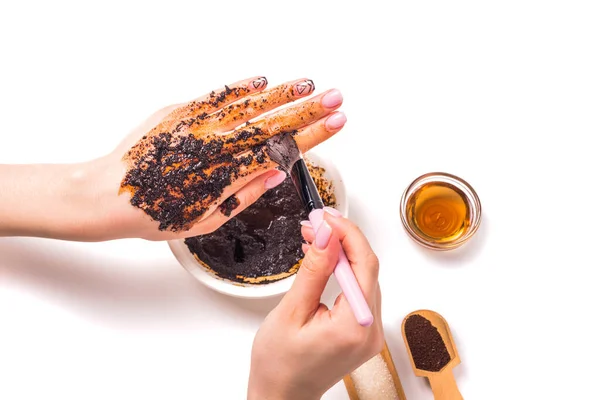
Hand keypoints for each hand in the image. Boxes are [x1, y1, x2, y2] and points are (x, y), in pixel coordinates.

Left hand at [0, 77, 345, 240]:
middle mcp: (216, 147)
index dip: (313, 136)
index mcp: (227, 176)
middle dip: (309, 110)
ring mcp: (198, 126)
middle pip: (272, 124)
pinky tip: (263, 80)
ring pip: (249, 106)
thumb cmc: (155, 215)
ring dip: (281, 95)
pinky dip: (241, 88)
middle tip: (337, 98)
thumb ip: (245, 195)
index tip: (337, 124)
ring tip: (309, 84)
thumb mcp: (206, 220)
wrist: (105, 195)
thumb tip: (277, 171)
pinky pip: (216, 97)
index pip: (281, 151)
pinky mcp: (179, 113)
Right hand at [248, 210, 383, 399]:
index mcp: (355, 326)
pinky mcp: (363, 332)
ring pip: (364, 278)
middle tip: (314, 222)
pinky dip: (342, 272)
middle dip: (342, 240)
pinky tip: (324, 260)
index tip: (327, 216)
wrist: (282, 397)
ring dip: (341, 254)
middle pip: (368, 268)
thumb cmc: (279, 364)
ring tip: (313, 237)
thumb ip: (314, 271)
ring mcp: (370, 333)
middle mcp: (371, 330)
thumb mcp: (291, 312)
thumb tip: (327, 235)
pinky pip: (359, 292)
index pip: (365, 264)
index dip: (348, 233)